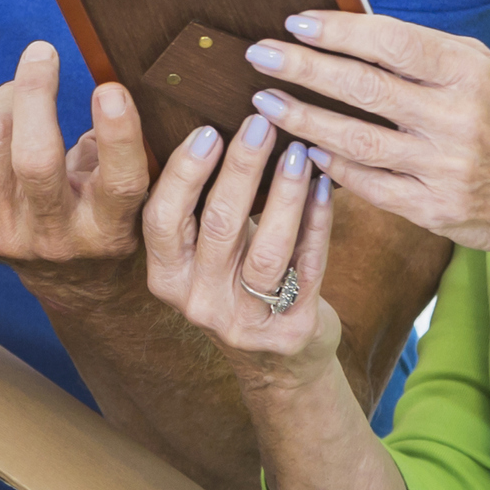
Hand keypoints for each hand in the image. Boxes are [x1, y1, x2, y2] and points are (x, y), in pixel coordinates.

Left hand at [0, 41, 149, 296]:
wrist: (71, 282)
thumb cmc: (107, 218)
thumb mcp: (136, 196)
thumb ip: (126, 150)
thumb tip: (111, 86)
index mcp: (109, 230)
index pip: (118, 183)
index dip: (117, 134)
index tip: (110, 89)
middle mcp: (55, 238)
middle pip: (34, 157)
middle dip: (36, 92)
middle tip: (43, 53)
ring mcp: (4, 235)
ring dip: (7, 97)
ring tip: (24, 90)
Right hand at [140, 112, 340, 397]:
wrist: (278, 365)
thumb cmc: (236, 284)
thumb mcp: (203, 256)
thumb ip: (199, 206)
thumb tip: (210, 123)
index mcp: (167, 277)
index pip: (163, 220)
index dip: (184, 173)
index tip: (207, 130)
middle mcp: (199, 302)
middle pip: (219, 225)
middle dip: (241, 168)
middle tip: (260, 123)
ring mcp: (246, 320)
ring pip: (267, 248)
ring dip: (284, 193)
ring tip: (297, 151)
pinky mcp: (292, 329)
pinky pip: (308, 266)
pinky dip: (318, 221)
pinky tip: (325, 185)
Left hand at [239, 13, 489, 261]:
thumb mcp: (479, 69)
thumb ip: (422, 51)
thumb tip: (346, 29)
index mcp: (467, 72)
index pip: (390, 43)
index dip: (337, 31)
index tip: (294, 23)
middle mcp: (456, 118)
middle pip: (363, 88)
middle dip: (303, 69)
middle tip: (260, 56)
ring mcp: (443, 167)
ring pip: (356, 140)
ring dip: (303, 120)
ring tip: (266, 103)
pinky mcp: (433, 209)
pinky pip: (368, 185)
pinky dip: (332, 166)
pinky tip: (304, 151)